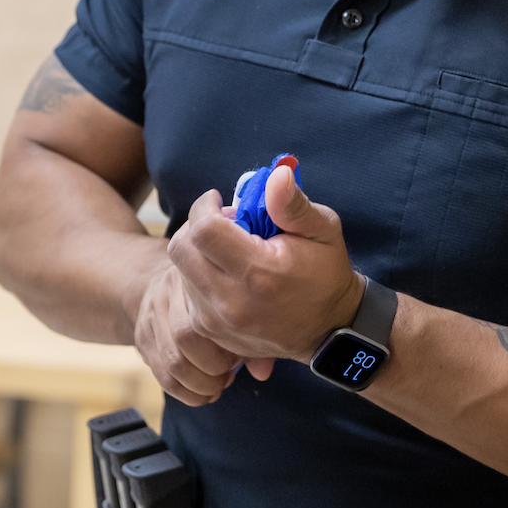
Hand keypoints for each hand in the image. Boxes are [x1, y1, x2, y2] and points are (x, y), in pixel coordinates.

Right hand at [132, 256, 247, 405]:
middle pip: (184, 339)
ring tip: (216, 387)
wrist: (159, 283)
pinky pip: (162, 377)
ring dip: (199, 385)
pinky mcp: (142, 341)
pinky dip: (185, 393)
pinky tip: (202, 393)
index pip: (204, 317)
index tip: (238, 358)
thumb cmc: (210, 297)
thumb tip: (262, 373)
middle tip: (228, 375)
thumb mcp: (233, 303)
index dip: (225, 347)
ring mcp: (149, 318)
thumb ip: (253, 334)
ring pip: (172, 363)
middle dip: (212, 369)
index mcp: (193, 277)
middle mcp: (166, 293)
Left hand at [170, 162, 361, 378]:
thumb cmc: (325, 274)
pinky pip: (186, 292)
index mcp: (259, 273)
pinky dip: (198, 274)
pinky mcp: (209, 332)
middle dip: (195, 227)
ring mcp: (216, 321)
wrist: (327, 331)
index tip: (218, 201)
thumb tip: (276, 175)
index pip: (203, 231)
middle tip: (222, 224)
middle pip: (181, 249)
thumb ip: (293, 204)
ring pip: (179, 270)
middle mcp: (231, 301)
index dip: (204, 207)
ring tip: (229, 251)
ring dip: (197, 251)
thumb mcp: (323, 231)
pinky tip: (225, 272)